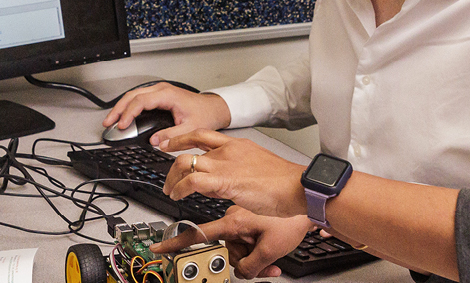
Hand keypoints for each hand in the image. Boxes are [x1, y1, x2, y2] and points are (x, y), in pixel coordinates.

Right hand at [103, 84, 232, 146]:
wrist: (214, 108)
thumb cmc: (205, 114)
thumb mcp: (190, 128)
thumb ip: (172, 135)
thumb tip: (155, 141)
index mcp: (168, 95)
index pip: (141, 101)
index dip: (129, 114)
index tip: (122, 126)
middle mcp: (161, 90)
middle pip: (132, 95)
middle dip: (118, 109)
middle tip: (108, 123)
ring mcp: (159, 91)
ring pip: (133, 95)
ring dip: (121, 107)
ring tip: (111, 121)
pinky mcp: (158, 95)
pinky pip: (138, 98)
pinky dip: (128, 107)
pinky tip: (123, 116)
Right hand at [152, 207, 310, 278]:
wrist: (311, 196)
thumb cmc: (293, 216)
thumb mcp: (271, 250)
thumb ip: (250, 266)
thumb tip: (241, 273)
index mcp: (233, 220)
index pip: (199, 235)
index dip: (175, 243)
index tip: (158, 246)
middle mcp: (232, 209)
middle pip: (222, 241)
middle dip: (240, 256)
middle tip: (261, 261)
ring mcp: (240, 202)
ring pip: (234, 234)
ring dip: (252, 248)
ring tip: (271, 253)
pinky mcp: (250, 201)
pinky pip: (243, 223)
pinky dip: (254, 237)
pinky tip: (268, 238)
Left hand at [160, 130, 306, 217]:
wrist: (298, 186)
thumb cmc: (285, 183)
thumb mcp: (256, 169)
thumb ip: (235, 172)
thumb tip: (219, 185)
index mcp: (237, 145)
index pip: (202, 135)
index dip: (182, 139)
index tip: (170, 144)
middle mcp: (228, 150)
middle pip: (188, 146)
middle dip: (172, 159)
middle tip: (167, 175)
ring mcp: (225, 164)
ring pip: (184, 162)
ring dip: (172, 179)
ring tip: (170, 191)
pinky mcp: (225, 181)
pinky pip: (192, 182)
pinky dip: (179, 189)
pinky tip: (177, 196)